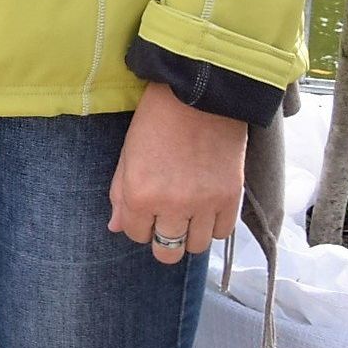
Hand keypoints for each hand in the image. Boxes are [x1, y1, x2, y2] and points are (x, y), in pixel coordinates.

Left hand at [109, 82, 245, 262]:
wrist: (199, 95)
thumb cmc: (156, 120)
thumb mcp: (128, 154)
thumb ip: (120, 194)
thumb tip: (116, 227)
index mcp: (140, 194)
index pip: (135, 234)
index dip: (138, 224)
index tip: (145, 210)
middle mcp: (172, 206)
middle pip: (167, 251)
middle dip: (163, 241)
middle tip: (166, 222)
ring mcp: (204, 204)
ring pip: (195, 247)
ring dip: (189, 234)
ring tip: (188, 214)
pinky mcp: (231, 198)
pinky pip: (222, 233)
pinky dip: (213, 226)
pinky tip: (207, 209)